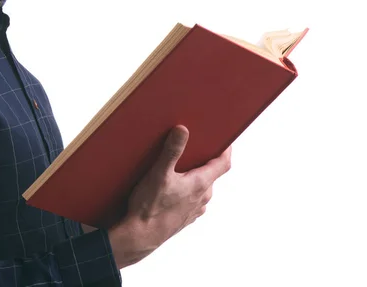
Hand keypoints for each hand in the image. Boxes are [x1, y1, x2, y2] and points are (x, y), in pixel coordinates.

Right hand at [108, 125, 231, 267]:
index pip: (223, 164)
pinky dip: (187, 190)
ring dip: (194, 177)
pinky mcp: (185, 217)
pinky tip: (171, 188)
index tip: (225, 140)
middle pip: (211, 174)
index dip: (226, 149)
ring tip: (178, 168)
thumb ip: (172, 151)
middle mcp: (202, 197)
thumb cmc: (150, 207)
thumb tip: (183, 130)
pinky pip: (192, 199)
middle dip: (204, 161)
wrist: (140, 237)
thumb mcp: (159, 173)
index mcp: (200, 184)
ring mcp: (195, 209)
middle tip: (192, 148)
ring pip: (201, 188)